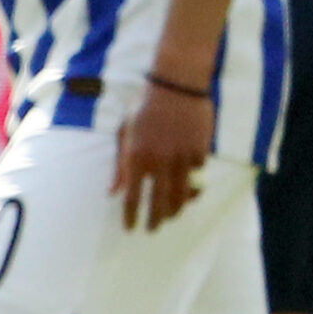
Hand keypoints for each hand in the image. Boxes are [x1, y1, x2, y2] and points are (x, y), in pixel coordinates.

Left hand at [115, 80, 212, 230]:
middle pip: (159, 202)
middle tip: (153, 229)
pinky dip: (193, 182)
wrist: (176, 84)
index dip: (131, 216)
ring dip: (177, 208)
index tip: (131, 228)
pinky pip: (197, 174)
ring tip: (173, 215)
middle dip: (155, 220)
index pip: (132, 197)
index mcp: (137, 157)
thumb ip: (120, 164)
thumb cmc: (145, 105)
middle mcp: (159, 161)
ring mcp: (181, 157)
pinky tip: (190, 187)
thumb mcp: (125, 131)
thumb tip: (112, 191)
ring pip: (182, 194)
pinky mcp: (200, 150)